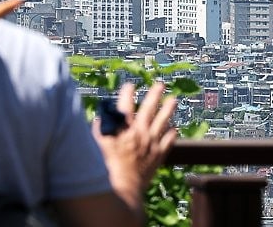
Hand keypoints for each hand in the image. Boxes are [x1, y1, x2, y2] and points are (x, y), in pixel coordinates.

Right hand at [93, 82, 178, 200]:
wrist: (122, 188)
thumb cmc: (105, 168)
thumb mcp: (97, 145)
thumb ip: (100, 128)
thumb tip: (102, 117)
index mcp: (123, 128)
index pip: (125, 104)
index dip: (128, 92)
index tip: (130, 85)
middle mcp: (139, 132)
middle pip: (149, 108)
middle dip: (154, 94)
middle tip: (160, 85)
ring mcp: (151, 143)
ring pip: (163, 121)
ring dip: (168, 109)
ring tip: (173, 100)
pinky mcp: (158, 155)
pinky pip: (168, 141)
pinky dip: (172, 133)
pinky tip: (174, 128)